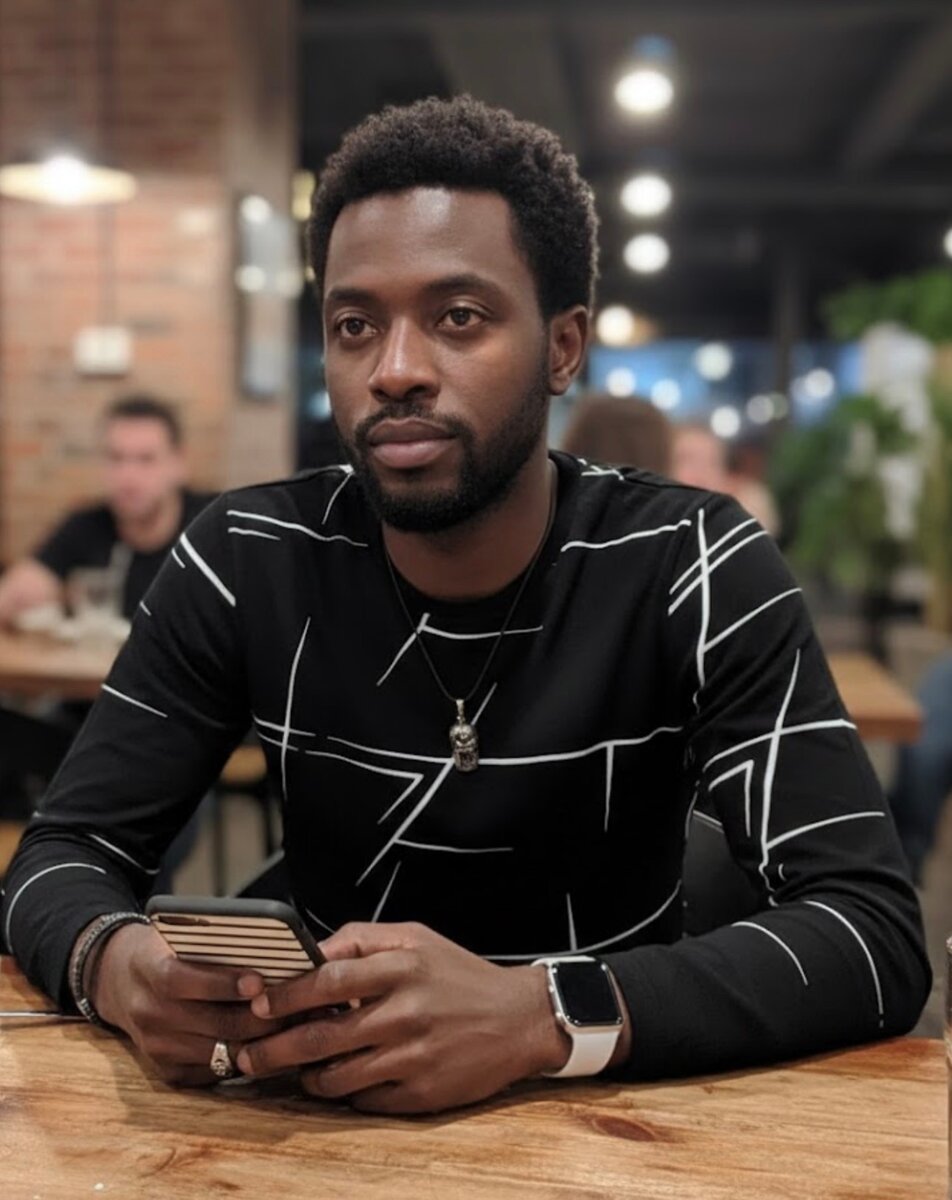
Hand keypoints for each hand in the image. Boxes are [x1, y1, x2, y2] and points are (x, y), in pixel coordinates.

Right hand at [86, 921, 281, 1085]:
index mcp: (149, 970)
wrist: (117, 980)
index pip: (183, 981)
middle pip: (213, 1024)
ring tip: (294, 1027)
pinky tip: (272, 1045)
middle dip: (260, 1018)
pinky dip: (246, 1059)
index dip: (222, 983)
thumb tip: (270, 950)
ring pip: (221, 1053)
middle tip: (297, 1007)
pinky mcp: (167, 1072)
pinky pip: (216, 1072)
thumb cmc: (163, 949)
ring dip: (261, 1042)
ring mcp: (157, 1048)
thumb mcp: (177, 935)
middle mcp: (149, 1014)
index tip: (258, 981)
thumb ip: (214, 943)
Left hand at [235, 921, 573, 1113]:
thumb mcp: (415, 938)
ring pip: (337, 1077)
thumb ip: (362, 940)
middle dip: (276, 1048)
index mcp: (403, 968)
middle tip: (249, 1054)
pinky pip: (364, 1102)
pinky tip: (341, 1082)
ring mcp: (414, 1057)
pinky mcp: (423, 1094)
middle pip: (322, 1036)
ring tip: (295, 1071)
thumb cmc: (459, 975)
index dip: (287, 994)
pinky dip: (344, 1094)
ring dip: (306, 1077)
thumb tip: (311, 953)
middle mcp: (407, 1013)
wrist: (519, 1019)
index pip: (328, 980)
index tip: (259, 1003)